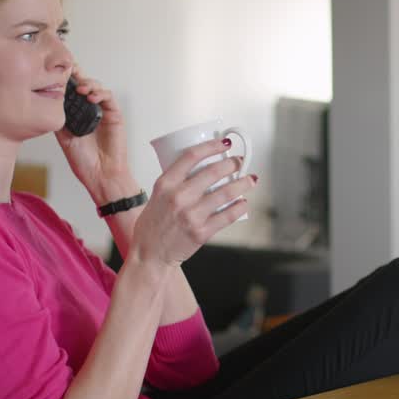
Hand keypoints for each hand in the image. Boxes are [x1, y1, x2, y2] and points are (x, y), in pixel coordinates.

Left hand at [54, 66, 133, 201]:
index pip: (72, 91)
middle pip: (85, 85)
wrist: (100, 174)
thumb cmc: (84, 160)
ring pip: (97, 88)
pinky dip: (101, 94)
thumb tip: (47, 101)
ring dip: (89, 84)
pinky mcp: (115, 116)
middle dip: (78, 74)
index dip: (67, 79)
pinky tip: (91, 96)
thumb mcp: (64, 137)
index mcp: (77, 114)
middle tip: (69, 69)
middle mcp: (90, 110)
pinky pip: (109, 98)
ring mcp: (103, 112)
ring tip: (80, 87)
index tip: (58, 70)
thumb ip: (59, 120)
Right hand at [131, 138, 258, 267]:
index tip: (223, 143)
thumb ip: (175, 183)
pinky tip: (244, 202)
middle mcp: (178, 197)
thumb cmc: (152, 227)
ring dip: (243, 183)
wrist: (148, 255)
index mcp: (165, 184)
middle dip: (233, 163)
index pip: (191, 156)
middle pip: (213, 172)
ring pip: (226, 192)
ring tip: (250, 179)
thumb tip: (200, 169)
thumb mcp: (156, 196)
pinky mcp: (202, 232)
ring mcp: (191, 215)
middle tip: (240, 162)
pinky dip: (240, 207)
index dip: (211, 146)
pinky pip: (228, 215)